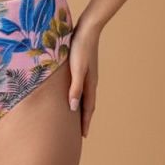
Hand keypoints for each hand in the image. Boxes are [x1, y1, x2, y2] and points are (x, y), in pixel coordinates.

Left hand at [67, 19, 100, 137]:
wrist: (88, 28)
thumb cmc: (80, 48)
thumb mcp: (76, 69)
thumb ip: (75, 88)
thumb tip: (74, 108)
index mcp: (90, 84)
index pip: (88, 108)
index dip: (85, 122)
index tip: (83, 136)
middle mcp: (91, 80)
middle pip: (88, 104)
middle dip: (84, 118)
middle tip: (80, 131)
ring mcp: (88, 73)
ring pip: (85, 95)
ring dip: (82, 106)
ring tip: (76, 115)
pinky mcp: (83, 66)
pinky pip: (82, 86)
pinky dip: (79, 94)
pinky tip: (73, 92)